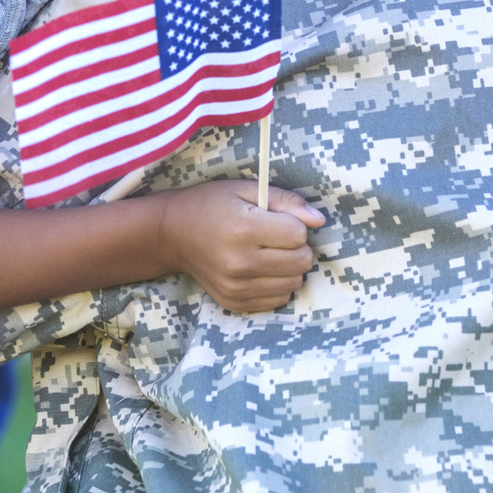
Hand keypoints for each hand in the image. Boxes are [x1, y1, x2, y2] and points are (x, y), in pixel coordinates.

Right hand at [158, 179, 324, 313]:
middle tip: (275, 237)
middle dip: (297, 247)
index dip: (294, 223)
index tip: (275, 219)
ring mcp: (236, 287)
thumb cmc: (211, 205)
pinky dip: (277, 284)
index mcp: (244, 230)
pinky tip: (260, 270)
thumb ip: (286, 201)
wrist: (172, 234)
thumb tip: (320, 220)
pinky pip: (278, 300)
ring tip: (268, 253)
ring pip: (294, 283)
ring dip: (289, 267)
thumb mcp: (246, 190)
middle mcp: (240, 263)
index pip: (299, 234)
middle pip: (302, 262)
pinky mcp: (235, 302)